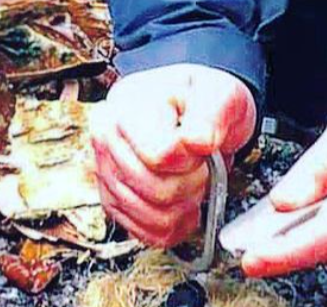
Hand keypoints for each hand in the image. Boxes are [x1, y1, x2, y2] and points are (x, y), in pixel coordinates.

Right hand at [90, 64, 255, 247]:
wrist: (199, 110)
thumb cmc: (204, 99)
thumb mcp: (220, 93)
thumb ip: (212, 113)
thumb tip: (198, 141)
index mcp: (127, 107)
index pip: (159, 156)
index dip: (191, 159)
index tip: (202, 145)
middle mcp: (107, 140)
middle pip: (155, 190)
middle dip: (191, 182)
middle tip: (202, 163)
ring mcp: (107, 173)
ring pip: (151, 215)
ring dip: (184, 204)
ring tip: (193, 179)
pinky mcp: (115, 201)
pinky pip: (145, 232)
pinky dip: (173, 224)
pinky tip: (184, 204)